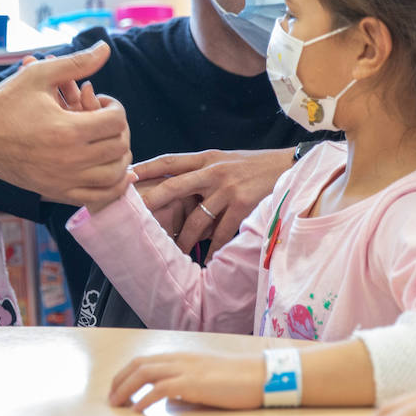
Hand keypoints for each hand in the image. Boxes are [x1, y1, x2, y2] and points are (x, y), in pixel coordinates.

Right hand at [0, 42, 132, 205]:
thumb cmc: (5, 102)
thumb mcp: (39, 75)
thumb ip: (77, 62)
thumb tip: (106, 47)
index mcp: (67, 130)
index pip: (116, 122)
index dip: (115, 107)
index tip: (100, 102)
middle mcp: (69, 160)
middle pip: (119, 148)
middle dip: (119, 130)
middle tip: (105, 120)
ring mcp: (63, 180)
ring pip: (114, 176)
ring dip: (120, 157)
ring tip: (108, 142)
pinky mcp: (56, 192)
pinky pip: (98, 198)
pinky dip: (112, 186)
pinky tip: (110, 169)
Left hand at [109, 350, 265, 411]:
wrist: (262, 375)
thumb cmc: (238, 380)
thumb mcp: (206, 378)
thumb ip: (186, 384)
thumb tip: (170, 398)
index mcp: (183, 356)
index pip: (146, 359)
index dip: (127, 372)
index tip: (117, 387)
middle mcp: (180, 359)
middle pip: (139, 364)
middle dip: (119, 380)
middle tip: (110, 398)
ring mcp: (186, 369)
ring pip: (144, 373)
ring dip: (125, 388)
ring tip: (116, 404)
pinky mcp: (193, 383)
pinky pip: (160, 389)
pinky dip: (143, 398)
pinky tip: (137, 410)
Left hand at [135, 147, 294, 258]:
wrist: (290, 167)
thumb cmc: (254, 168)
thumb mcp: (226, 162)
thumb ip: (203, 174)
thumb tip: (178, 197)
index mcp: (207, 158)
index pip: (170, 161)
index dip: (146, 168)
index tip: (126, 176)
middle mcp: (213, 171)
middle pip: (174, 186)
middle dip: (152, 202)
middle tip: (134, 217)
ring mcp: (227, 188)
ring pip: (196, 219)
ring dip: (185, 239)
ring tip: (179, 252)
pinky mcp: (242, 204)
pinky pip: (221, 233)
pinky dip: (213, 247)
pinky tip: (208, 257)